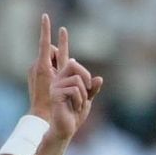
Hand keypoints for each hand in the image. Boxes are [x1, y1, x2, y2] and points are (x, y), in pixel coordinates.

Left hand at [27, 14, 59, 119]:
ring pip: (50, 58)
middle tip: (62, 61)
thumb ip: (68, 69)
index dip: (45, 29)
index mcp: (43, 66)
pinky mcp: (36, 75)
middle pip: (51, 50)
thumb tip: (73, 60)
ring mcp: (35, 70)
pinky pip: (48, 65)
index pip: (44, 43)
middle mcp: (37, 65)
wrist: (41, 114)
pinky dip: (54, 69)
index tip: (45, 16)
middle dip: (58, 52)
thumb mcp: (63, 83)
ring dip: (57, 62)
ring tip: (59, 77)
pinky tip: (57, 81)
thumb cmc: (53, 101)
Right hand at [36, 20, 103, 142]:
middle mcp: (58, 78)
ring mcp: (55, 84)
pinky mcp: (55, 92)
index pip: (64, 56)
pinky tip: (76, 107)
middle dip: (85, 79)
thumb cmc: (74, 115)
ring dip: (84, 94)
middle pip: (73, 63)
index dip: (62, 41)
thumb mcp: (87, 100)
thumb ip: (92, 89)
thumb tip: (99, 79)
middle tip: (87, 92)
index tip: (59, 26)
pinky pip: (76, 88)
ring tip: (79, 105)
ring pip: (78, 78)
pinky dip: (81, 99)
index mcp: (65, 78)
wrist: (65, 128)